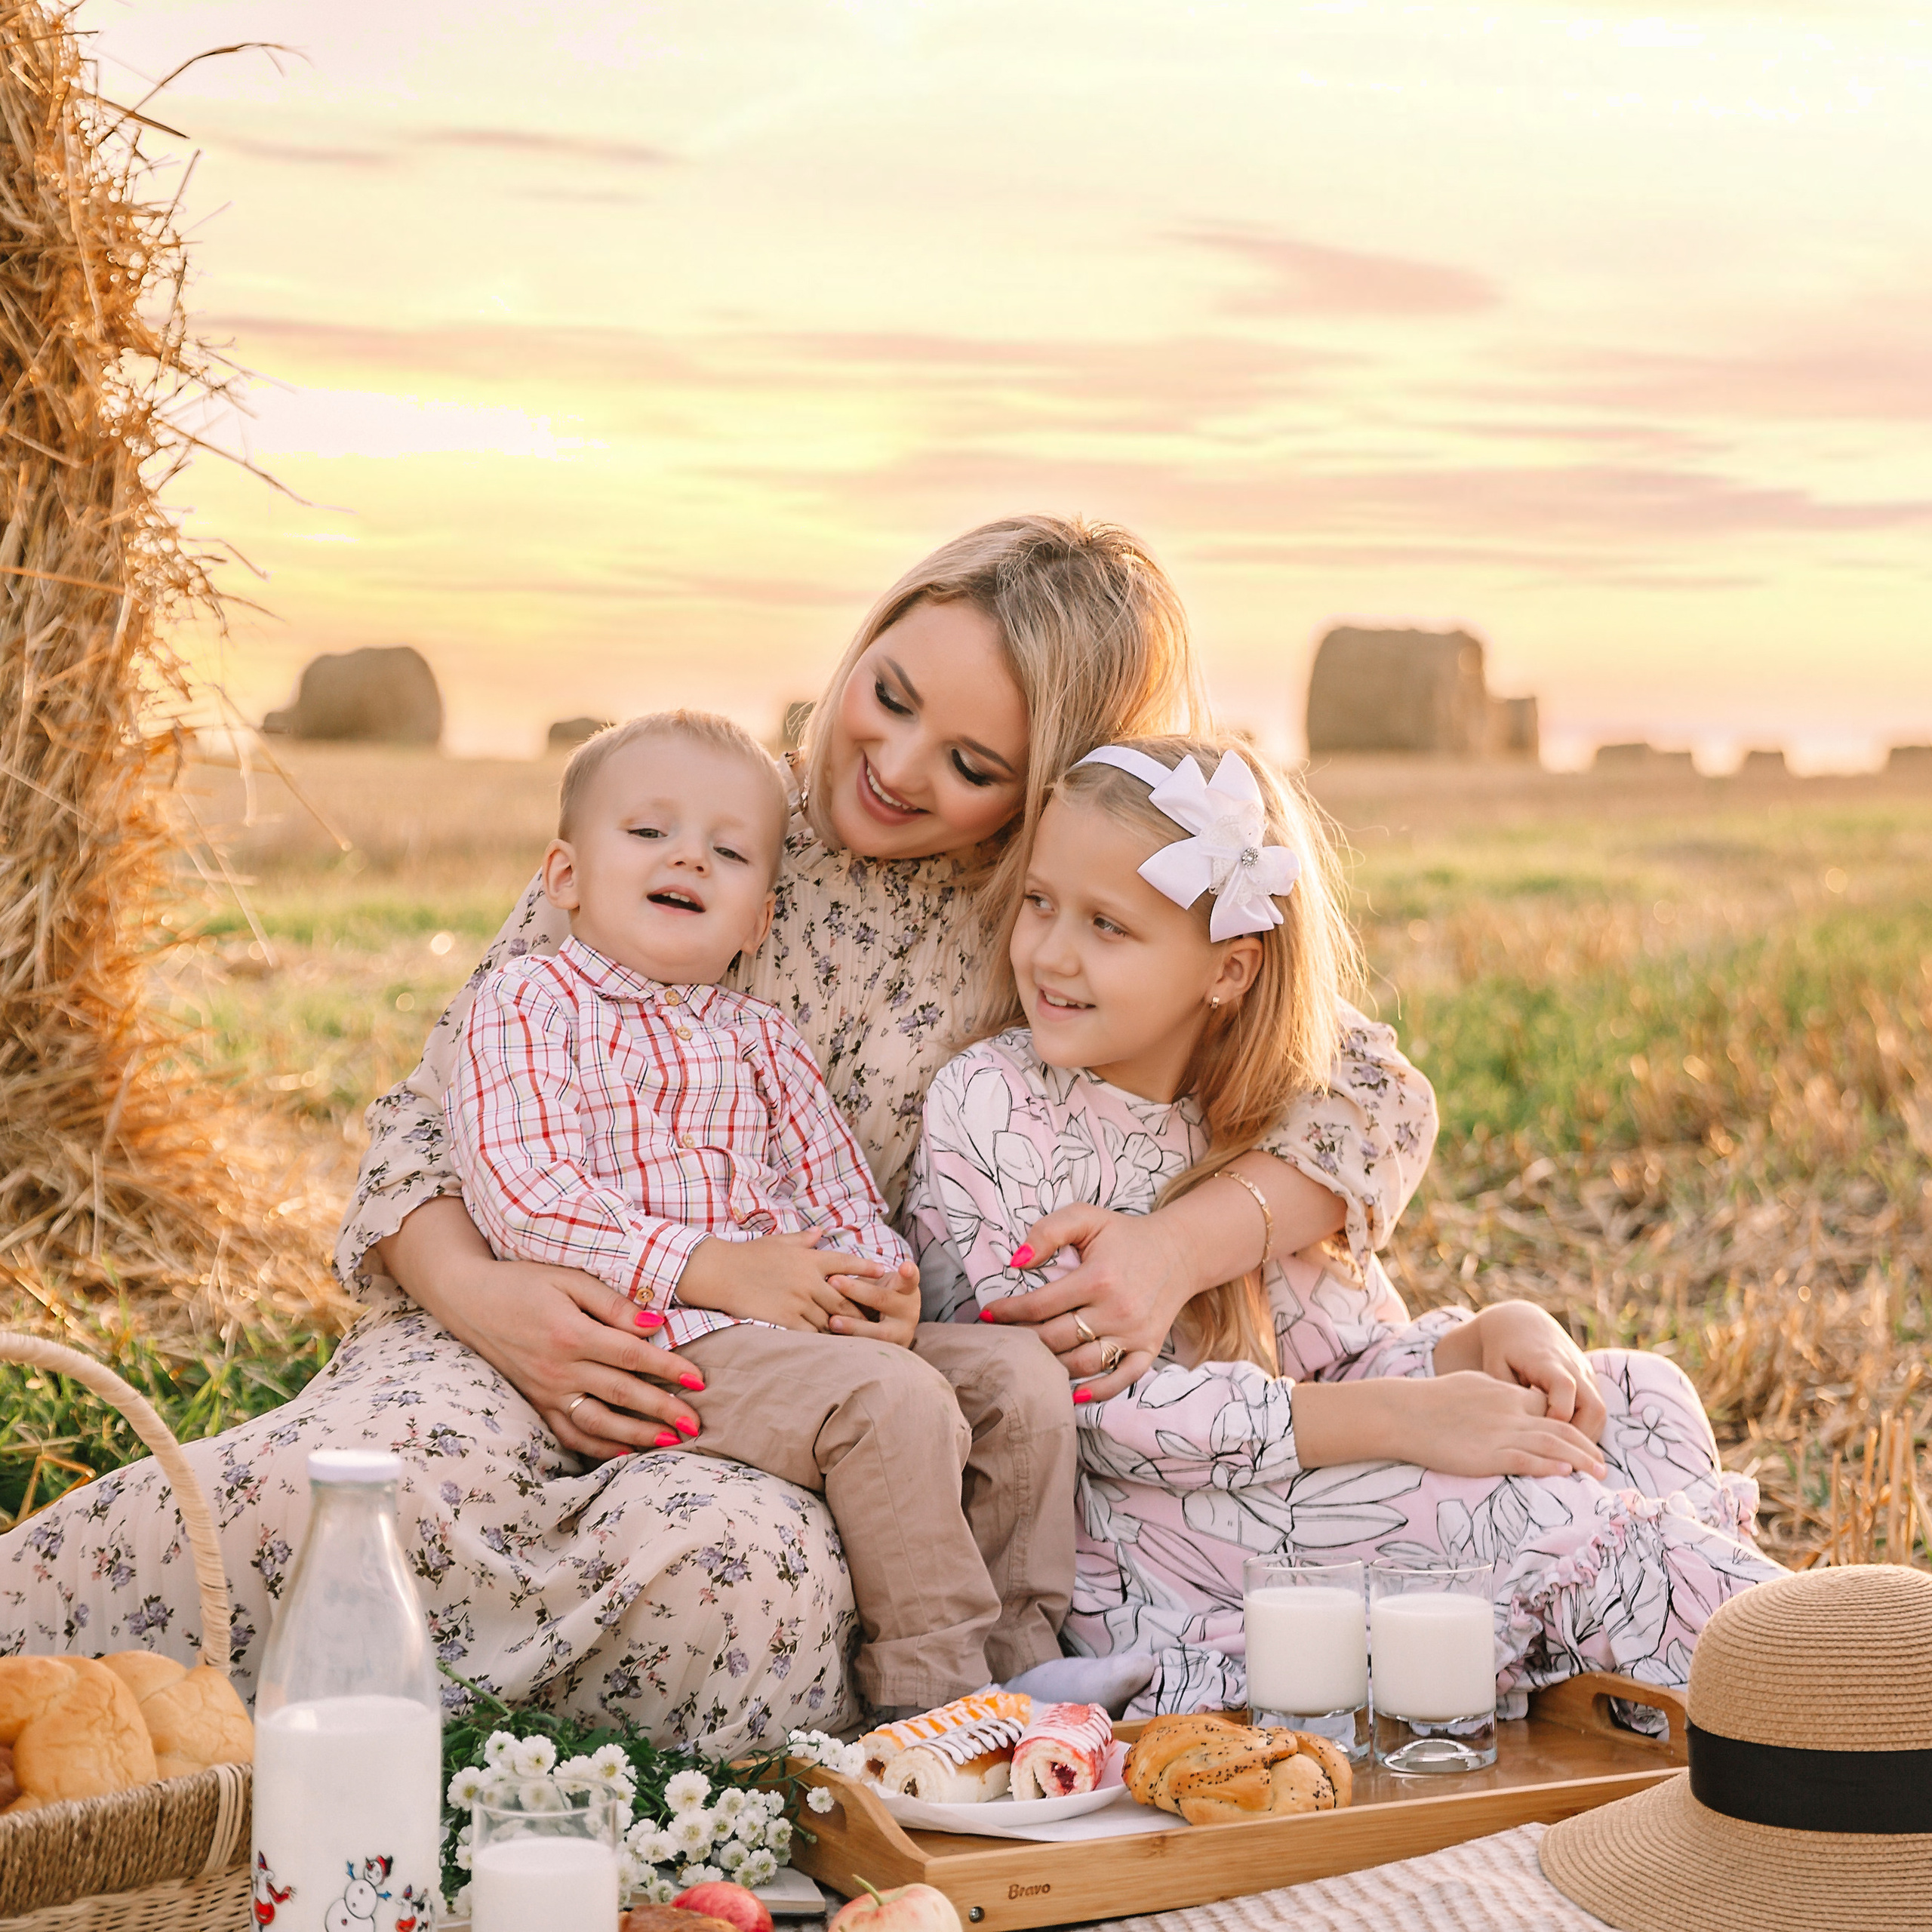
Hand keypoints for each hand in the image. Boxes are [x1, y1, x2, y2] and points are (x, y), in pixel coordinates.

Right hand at [375, 1196, 701, 1460]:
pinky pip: (568, 1433)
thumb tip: (654, 1324)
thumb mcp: (569, 1278)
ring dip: (636, 1434)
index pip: (631, 1355)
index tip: (700, 1379)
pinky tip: (624, 1450)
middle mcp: (559, 1368)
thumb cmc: (523, 1281)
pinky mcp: (534, 1402)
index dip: (668, 1367)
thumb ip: (612, 1303)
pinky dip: (597, 1445)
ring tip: (670, 1441)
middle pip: (621, 1394)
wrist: (468, 1299)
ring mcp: (545, 1390)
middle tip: (696, 1424)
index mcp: (571, 1333)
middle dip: (663, 1410)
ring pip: (598, 1422)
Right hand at [675, 1229, 881, 1331]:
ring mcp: (798, 1300)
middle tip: (876, 1317)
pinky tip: (831, 1345)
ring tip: (861, 1337)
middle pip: (845, 1297)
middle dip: (861, 1308)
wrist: (721, 1272)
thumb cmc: (748, 1255)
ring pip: (831, 1317)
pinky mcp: (785, 1318)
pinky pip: (811, 1332)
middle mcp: (808, 1279)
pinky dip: (822, 1338)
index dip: (867, 1268)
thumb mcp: (778, 1242)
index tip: (884, 1273)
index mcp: (809, 1259)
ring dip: (844, 1327)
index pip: (847, 1263)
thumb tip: (819, 1233)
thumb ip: (802, 1240)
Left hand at [827, 1262, 921, 1346]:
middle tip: (832, 1280)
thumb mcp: (874, 1285)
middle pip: (883, 1299)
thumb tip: (829, 1278)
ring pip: (879, 1333)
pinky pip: (871, 1351)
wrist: (888, 1326)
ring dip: (854, 1326)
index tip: (905, 1267)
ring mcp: (903, 1334)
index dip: (909, 1274)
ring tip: (833, 1322)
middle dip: (856, 1291)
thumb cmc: (876, 1296)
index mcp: (907, 1290)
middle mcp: (909, 1312)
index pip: (910, 1279)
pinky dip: (852, 1346)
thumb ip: (861, 1281)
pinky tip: (834, 1341)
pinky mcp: (893, 1353)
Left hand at [979, 1204, 1178, 1399]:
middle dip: (1023, 1340)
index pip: (1040, 1305)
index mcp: (1098, 1278)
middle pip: (1056, 1339)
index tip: (986, 1314)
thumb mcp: (1086, 1218)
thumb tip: (1016, 1262)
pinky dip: (1097, 1391)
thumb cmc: (1125, 1235)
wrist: (1180, 1251)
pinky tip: (1073, 1392)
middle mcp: (1117, 1310)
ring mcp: (1135, 1334)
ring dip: (1050, 1365)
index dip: (1007, 1312)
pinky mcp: (1148, 1349)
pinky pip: (1120, 1380)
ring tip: (1028, 1360)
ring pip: (1081, 1363)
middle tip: (1002, 1339)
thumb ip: (1048, 1231)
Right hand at [1398, 1372, 1608, 1478]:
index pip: (1549, 1407)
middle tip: (1603, 1464)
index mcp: (1506, 1394)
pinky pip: (1527, 1460)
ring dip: (1580, 1460)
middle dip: (1586, 1446)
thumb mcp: (1471, 1385)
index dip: (1571, 1424)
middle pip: (1560, 1428)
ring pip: (1552, 1445)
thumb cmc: (1431, 1399)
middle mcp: (1510, 1412)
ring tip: (1598, 1472)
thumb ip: (1496, 1393)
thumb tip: (1512, 1400)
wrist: (1405, 1413)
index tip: (1584, 1441)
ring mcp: (1501, 1433)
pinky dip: (1550, 1467)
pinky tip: (1566, 1474)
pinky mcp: (1488, 1455)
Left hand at [1433, 1302, 1607, 1441]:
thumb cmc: (1502, 1347)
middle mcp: (1573, 1369)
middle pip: (1594, 1407)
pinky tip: (1567, 1445)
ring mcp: (1585, 1375)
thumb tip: (1515, 1429)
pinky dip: (1586, 1428)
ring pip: (1600, 1412)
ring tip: (1565, 1457)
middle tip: (1561, 1459)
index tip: (1540, 1435)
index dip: (1556, 1417)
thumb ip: (1505, 1395)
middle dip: (1581, 1436)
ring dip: (1587, 1436)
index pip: (1564, 1390)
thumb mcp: (1495, 1365)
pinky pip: (1596, 1409)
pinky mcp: (1588, 1381)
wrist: (1521, 1322)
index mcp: (1549, 1363)